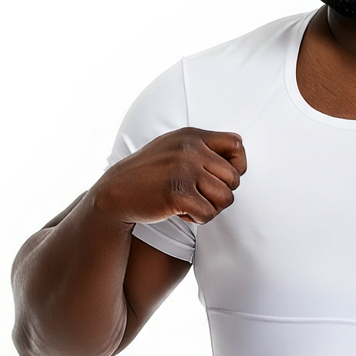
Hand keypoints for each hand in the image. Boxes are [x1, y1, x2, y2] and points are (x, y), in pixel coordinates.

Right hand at [93, 127, 246, 226]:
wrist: (116, 193)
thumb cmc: (151, 175)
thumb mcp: (175, 149)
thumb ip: (204, 149)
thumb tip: (240, 162)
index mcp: (191, 136)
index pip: (237, 144)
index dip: (237, 165)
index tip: (219, 177)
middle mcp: (190, 149)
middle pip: (234, 178)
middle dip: (221, 194)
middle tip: (200, 196)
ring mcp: (183, 169)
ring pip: (226, 198)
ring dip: (211, 208)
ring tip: (191, 205)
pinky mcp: (177, 193)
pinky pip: (209, 213)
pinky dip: (198, 219)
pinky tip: (181, 213)